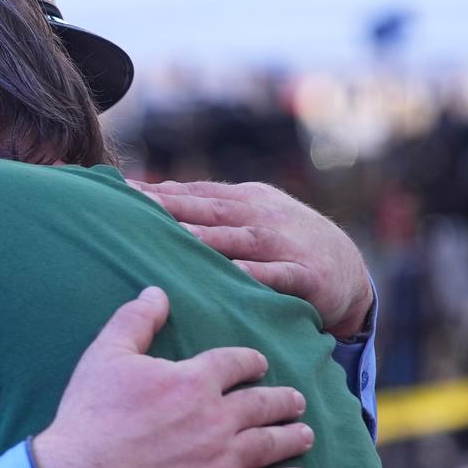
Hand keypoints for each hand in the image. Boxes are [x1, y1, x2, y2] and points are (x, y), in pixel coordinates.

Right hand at [31, 287, 313, 467]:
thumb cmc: (90, 415)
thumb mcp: (106, 355)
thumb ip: (136, 321)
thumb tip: (157, 292)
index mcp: (192, 380)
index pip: (235, 364)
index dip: (251, 362)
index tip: (260, 364)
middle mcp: (216, 417)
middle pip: (262, 404)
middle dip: (283, 400)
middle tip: (296, 401)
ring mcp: (220, 459)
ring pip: (270, 444)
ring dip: (292, 437)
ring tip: (306, 434)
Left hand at [131, 179, 373, 339]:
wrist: (349, 271)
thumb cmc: (285, 245)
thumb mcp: (251, 219)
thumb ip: (208, 212)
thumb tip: (152, 201)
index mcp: (244, 200)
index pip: (193, 193)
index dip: (157, 192)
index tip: (117, 191)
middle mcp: (262, 217)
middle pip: (209, 210)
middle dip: (171, 208)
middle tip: (132, 209)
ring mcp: (285, 244)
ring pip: (240, 240)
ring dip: (206, 238)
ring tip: (172, 238)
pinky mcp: (306, 275)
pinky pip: (278, 275)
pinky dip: (256, 274)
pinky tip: (233, 274)